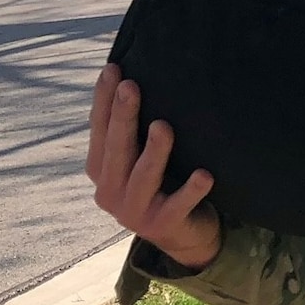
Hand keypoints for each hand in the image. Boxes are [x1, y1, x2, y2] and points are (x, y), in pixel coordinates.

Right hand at [87, 63, 221, 268]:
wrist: (180, 234)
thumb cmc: (160, 183)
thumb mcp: (137, 158)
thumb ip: (131, 130)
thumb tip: (134, 76)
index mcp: (101, 171)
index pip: (99, 130)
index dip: (103, 101)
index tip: (112, 69)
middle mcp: (110, 192)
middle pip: (117, 150)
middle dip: (123, 117)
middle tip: (132, 86)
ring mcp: (135, 212)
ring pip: (143, 177)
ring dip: (154, 152)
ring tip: (163, 126)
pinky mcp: (163, 225)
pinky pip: (179, 204)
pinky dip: (191, 190)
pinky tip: (204, 175)